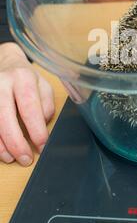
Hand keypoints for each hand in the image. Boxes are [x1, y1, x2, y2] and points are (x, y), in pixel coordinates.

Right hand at [0, 43, 54, 165]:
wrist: (5, 63)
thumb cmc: (26, 79)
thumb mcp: (43, 86)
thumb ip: (46, 105)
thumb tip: (43, 125)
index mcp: (23, 78)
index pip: (29, 108)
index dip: (36, 131)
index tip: (42, 145)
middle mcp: (1, 83)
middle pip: (5, 118)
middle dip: (16, 143)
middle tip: (26, 158)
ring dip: (1, 146)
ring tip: (12, 158)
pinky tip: (1, 151)